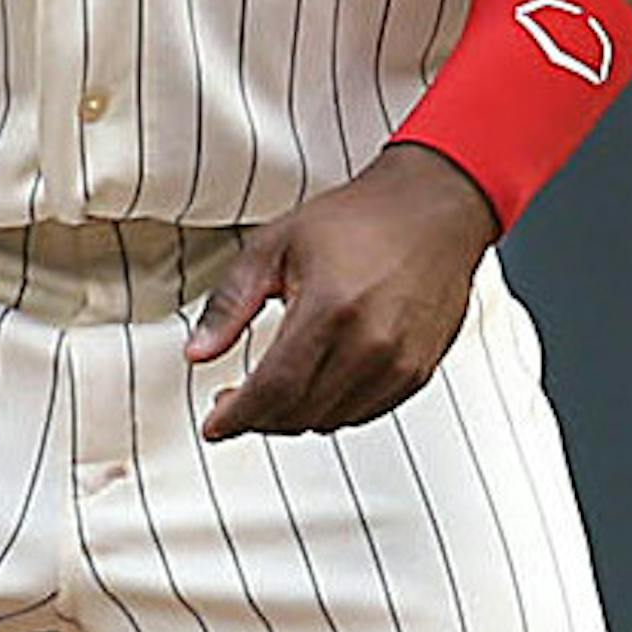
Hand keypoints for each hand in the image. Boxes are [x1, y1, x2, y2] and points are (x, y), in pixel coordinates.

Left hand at [186, 145, 499, 440]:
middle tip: (234, 403)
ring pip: (330, 421)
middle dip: (258, 418)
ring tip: (271, 393)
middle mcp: (371, 343)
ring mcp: (400, 363)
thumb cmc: (360, 218)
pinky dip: (330, 411)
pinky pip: (364, 414)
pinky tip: (314, 388)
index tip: (215, 423)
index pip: (274, 390)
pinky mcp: (418, 372)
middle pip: (299, 413)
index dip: (237, 416)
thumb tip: (197, 353)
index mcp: (330, 308)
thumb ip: (230, 304)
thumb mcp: (275, 245)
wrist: (433, 208)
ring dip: (293, 418)